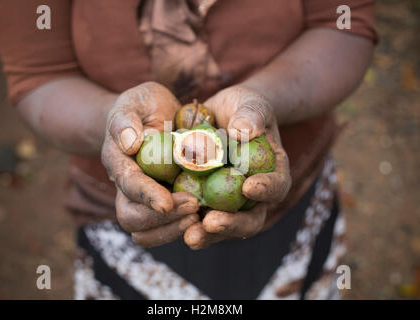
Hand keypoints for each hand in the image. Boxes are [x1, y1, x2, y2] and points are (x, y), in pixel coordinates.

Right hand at [101, 82, 199, 246]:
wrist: (154, 116)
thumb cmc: (143, 106)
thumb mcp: (133, 102)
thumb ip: (126, 119)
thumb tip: (129, 143)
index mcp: (119, 163)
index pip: (128, 185)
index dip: (145, 196)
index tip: (166, 203)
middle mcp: (128, 187)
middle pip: (132, 218)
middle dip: (162, 219)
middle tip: (194, 208)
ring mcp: (147, 198)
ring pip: (148, 231)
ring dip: (174, 229)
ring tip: (201, 217)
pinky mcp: (167, 202)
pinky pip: (171, 225)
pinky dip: (187, 226)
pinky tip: (209, 217)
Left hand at [184, 85, 291, 249]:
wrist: (219, 115)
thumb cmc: (242, 107)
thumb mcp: (250, 103)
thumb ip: (252, 114)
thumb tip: (244, 130)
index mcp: (272, 173)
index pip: (276, 186)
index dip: (266, 189)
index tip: (249, 187)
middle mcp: (252, 196)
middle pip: (250, 218)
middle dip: (232, 224)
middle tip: (212, 222)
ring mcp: (227, 202)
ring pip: (222, 225)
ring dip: (206, 234)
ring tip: (190, 236)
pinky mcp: (204, 202)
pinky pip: (197, 218)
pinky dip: (184, 223)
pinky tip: (168, 224)